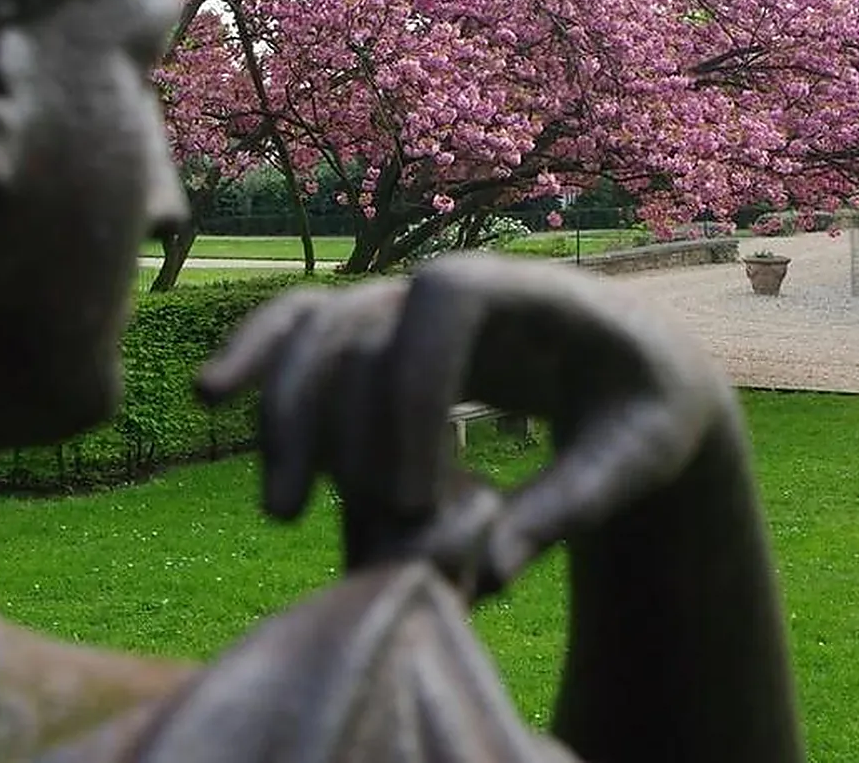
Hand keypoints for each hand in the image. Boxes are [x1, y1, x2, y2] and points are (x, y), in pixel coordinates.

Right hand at [195, 252, 741, 599]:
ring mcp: (414, 306)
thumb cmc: (644, 410)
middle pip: (361, 315)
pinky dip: (263, 356)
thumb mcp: (637, 458)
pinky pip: (310, 333)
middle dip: (334, 418)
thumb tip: (489, 571)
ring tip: (285, 511)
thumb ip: (573, 504)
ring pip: (320, 330)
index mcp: (532, 292)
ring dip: (286, 413)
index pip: (446, 300)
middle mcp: (456, 287)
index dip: (414, 385)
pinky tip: (214, 395)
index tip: (416, 492)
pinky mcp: (387, 339)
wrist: (634, 375)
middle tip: (348, 523)